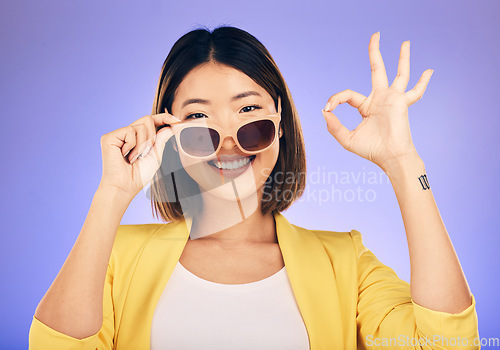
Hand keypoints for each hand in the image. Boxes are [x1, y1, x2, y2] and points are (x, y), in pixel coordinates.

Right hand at [98, 110, 180, 198]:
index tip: (177, 121)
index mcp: (137, 139)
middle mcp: (126, 134)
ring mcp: (117, 135)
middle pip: (147, 119)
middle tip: (146, 151)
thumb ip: (161, 140)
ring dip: (143, 144)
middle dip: (152, 136)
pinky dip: (133, 145)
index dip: (164, 118)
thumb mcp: (155, 156)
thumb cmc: (138, 176)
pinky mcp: (109, 137)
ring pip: (141, 125)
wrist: (124, 187)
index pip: (151, 122)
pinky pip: (130, 130)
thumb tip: (170, 127)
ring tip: (134, 158)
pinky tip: (126, 155)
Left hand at [322, 32, 432, 171]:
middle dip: (375, 52)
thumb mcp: (346, 138)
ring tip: (405, 42)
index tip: (327, 107)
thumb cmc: (371, 150)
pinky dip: (422, 82)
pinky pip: (414, 91)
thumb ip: (334, 126)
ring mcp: (392, 99)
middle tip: (376, 35)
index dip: (335, 99)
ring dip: (402, 58)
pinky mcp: (401, 103)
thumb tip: (324, 112)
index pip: (348, 94)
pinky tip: (429, 71)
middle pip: (376, 69)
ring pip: (398, 73)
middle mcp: (379, 99)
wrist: (389, 158)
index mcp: (366, 106)